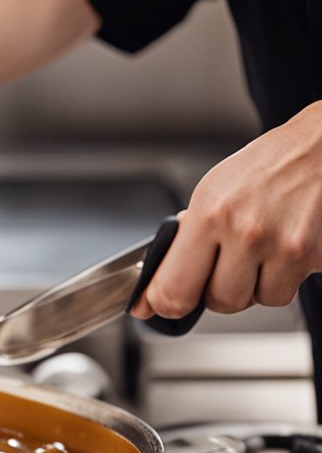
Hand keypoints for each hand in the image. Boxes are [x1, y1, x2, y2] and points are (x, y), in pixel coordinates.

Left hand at [131, 101, 321, 319]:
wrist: (317, 148)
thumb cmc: (261, 171)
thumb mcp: (207, 198)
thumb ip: (177, 249)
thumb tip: (148, 298)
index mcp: (209, 215)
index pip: (174, 289)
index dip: (165, 304)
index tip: (162, 304)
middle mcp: (246, 232)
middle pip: (220, 303)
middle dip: (218, 289)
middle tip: (224, 263)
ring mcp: (284, 245)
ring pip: (258, 301)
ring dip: (254, 285)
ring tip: (258, 251)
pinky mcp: (314, 255)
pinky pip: (286, 290)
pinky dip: (282, 277)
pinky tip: (281, 247)